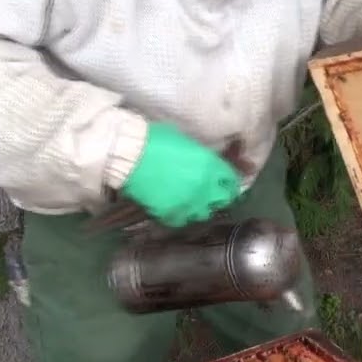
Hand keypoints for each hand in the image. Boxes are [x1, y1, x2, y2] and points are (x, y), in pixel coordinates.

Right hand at [121, 122, 239, 226]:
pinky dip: (180, 215)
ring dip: (200, 207)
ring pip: (204, 213)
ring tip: (191, 201)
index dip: (229, 182)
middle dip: (219, 196)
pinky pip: (182, 220)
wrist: (130, 156)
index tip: (225, 183)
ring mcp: (190, 204)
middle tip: (211, 194)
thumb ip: (201, 156)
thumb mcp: (186, 141)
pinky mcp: (172, 215)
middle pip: (223, 199)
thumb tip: (207, 162)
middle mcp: (206, 188)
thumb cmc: (155, 141)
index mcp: (211, 166)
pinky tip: (174, 208)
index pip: (231, 180)